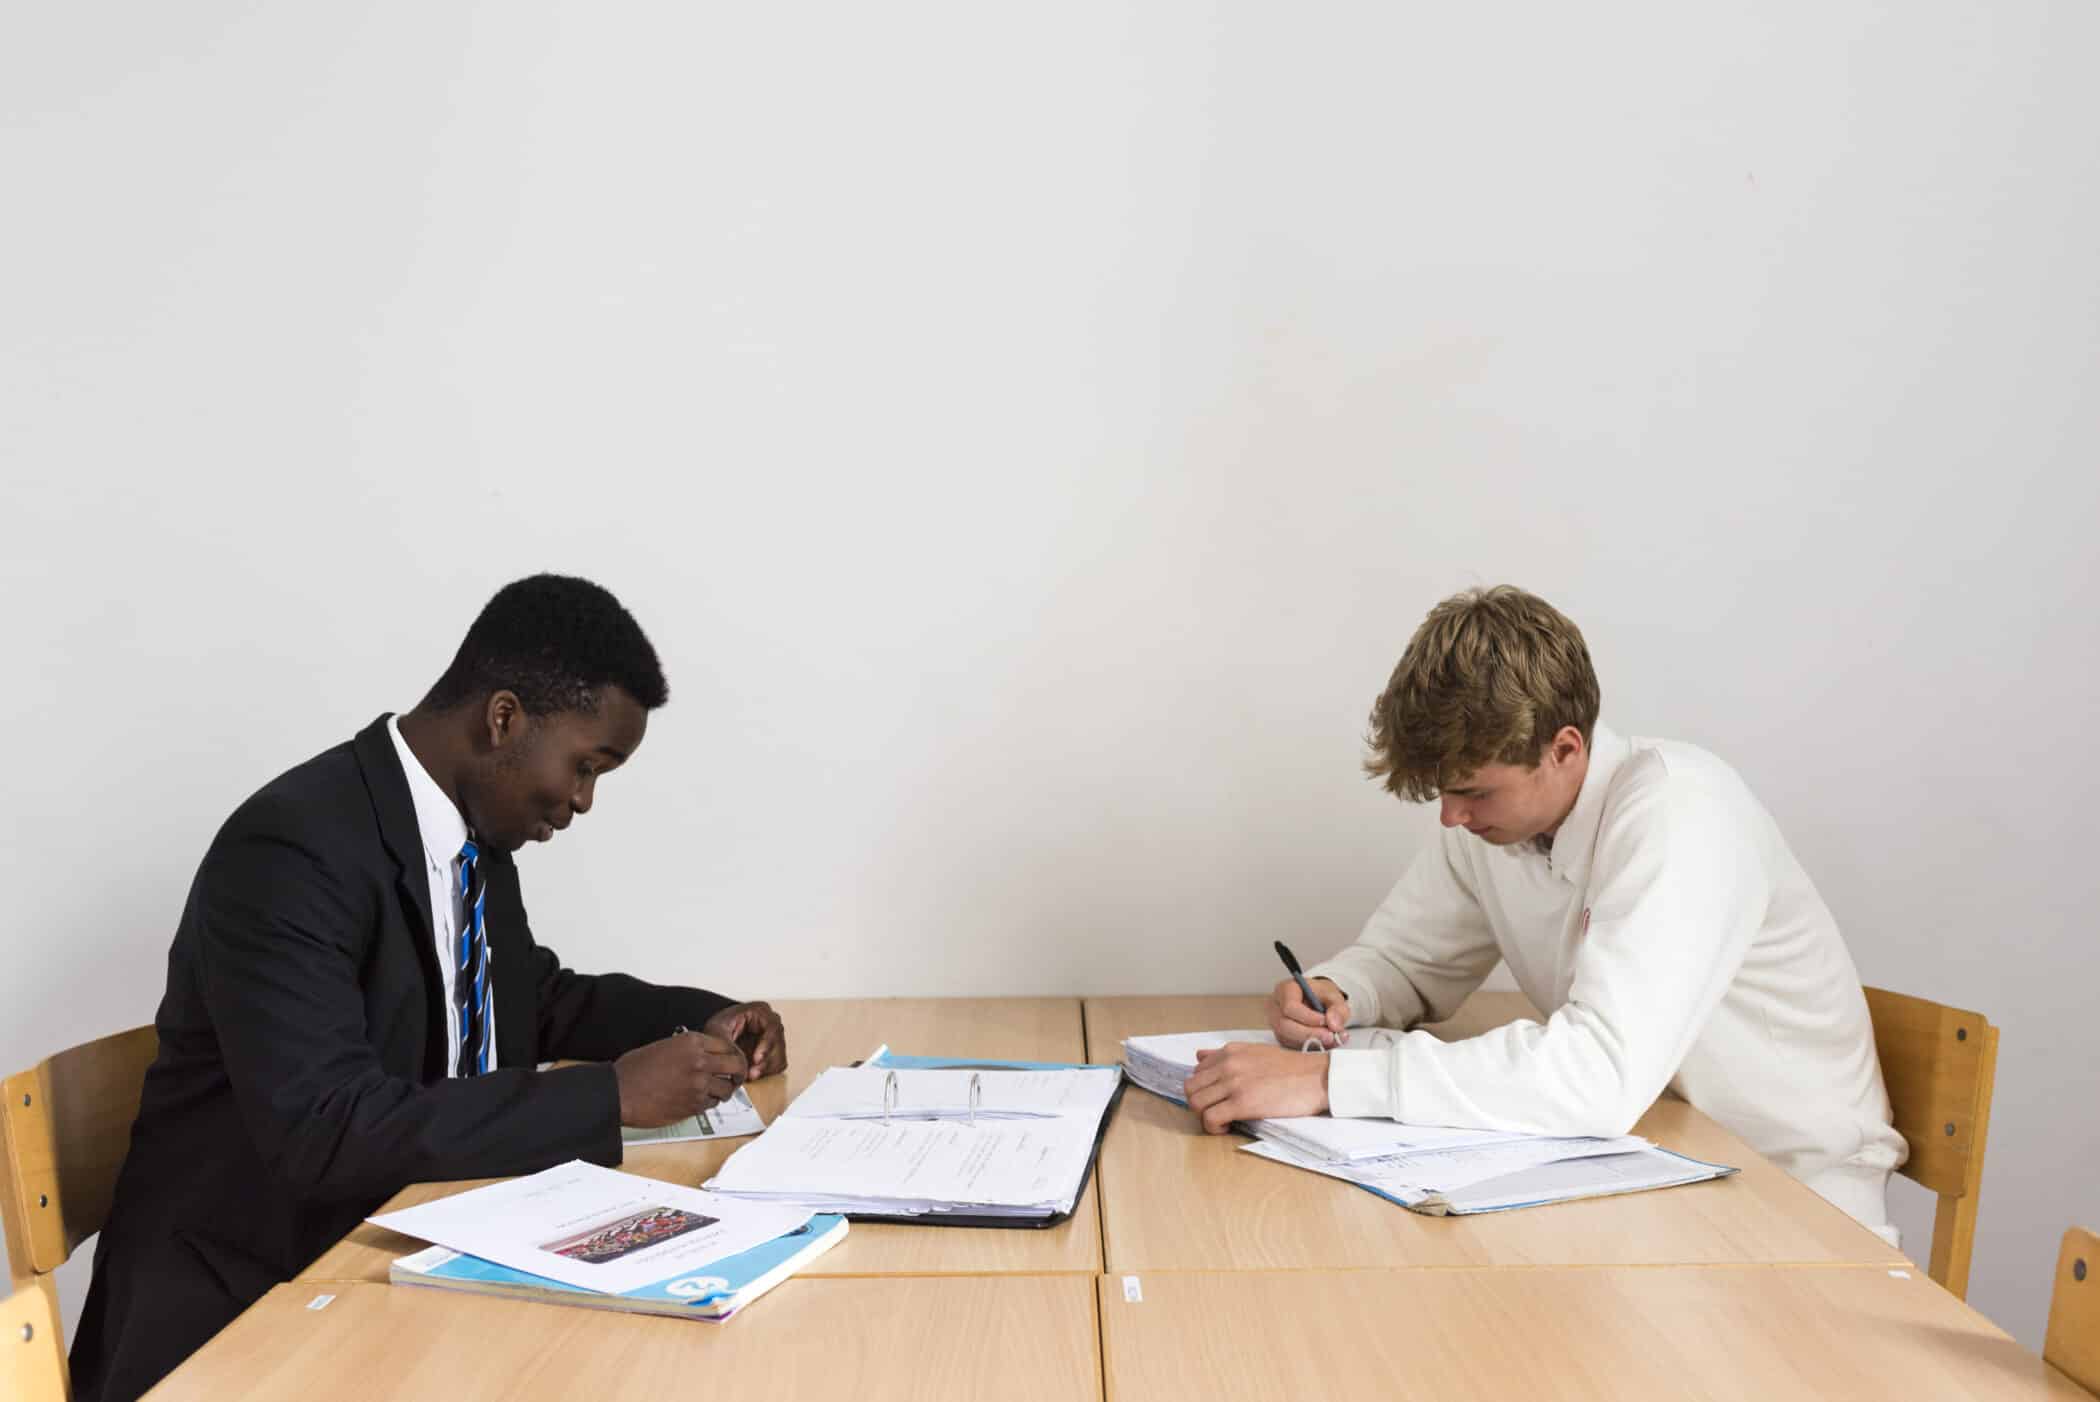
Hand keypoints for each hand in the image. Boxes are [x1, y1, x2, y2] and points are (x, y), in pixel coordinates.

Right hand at [613, 1031, 748, 1126]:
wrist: (619, 1092)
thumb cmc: (634, 1069)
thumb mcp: (664, 1046)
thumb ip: (689, 1050)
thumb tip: (706, 1056)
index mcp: (692, 1042)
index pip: (727, 1045)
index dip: (731, 1054)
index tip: (731, 1060)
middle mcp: (699, 1061)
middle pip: (736, 1065)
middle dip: (738, 1072)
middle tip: (735, 1076)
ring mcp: (698, 1084)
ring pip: (727, 1088)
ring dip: (723, 1090)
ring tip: (714, 1090)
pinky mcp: (694, 1105)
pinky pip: (712, 1104)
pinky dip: (708, 1102)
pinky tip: (698, 1099)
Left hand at [703, 1001, 787, 1079]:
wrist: (716, 1037)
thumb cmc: (718, 1028)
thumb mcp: (717, 1032)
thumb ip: (728, 1044)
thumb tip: (740, 1060)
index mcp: (761, 1011)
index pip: (772, 1027)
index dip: (766, 1045)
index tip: (756, 1059)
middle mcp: (771, 1024)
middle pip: (779, 1044)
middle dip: (765, 1062)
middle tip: (752, 1073)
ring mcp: (775, 1039)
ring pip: (779, 1058)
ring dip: (765, 1069)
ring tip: (748, 1075)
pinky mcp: (774, 1054)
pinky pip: (776, 1066)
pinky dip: (765, 1072)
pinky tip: (751, 1073)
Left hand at [1184, 1043, 1331, 1133]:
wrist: (1316, 1077)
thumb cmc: (1291, 1068)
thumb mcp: (1255, 1052)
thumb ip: (1226, 1055)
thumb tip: (1200, 1056)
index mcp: (1230, 1051)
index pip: (1196, 1071)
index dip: (1203, 1088)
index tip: (1216, 1098)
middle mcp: (1228, 1064)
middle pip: (1191, 1088)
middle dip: (1199, 1103)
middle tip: (1216, 1111)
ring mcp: (1234, 1083)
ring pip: (1196, 1103)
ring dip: (1204, 1116)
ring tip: (1221, 1120)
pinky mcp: (1242, 1103)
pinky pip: (1210, 1118)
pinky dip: (1213, 1127)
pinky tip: (1226, 1127)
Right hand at [1267, 976, 1349, 1048]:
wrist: (1318, 1001)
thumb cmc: (1321, 995)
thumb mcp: (1333, 996)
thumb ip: (1338, 1009)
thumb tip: (1334, 1025)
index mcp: (1285, 990)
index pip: (1290, 1006)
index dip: (1308, 1017)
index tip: (1325, 1021)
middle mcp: (1276, 1007)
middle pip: (1285, 1026)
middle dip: (1310, 1034)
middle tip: (1330, 1036)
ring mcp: (1276, 1024)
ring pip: (1288, 1039)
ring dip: (1312, 1043)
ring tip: (1332, 1039)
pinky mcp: (1282, 1038)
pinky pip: (1292, 1047)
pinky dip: (1311, 1048)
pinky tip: (1325, 1043)